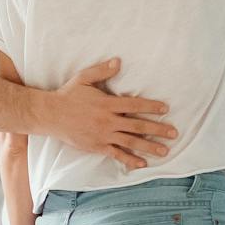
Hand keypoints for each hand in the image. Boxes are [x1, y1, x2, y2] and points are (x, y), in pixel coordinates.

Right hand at [42, 58, 177, 170]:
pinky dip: (130, 160)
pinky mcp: (97, 146)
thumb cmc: (68, 95)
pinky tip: (142, 164)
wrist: (50, 115)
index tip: (165, 109)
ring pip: (131, 142)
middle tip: (174, 133)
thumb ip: (102, 70)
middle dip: (158, 130)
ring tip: (165, 151)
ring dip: (149, 147)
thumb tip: (119, 61)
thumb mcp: (84, 78)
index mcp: (107, 104)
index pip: (134, 105)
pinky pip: (116, 154)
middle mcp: (107, 121)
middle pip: (138, 126)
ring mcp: (103, 135)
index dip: (151, 107)